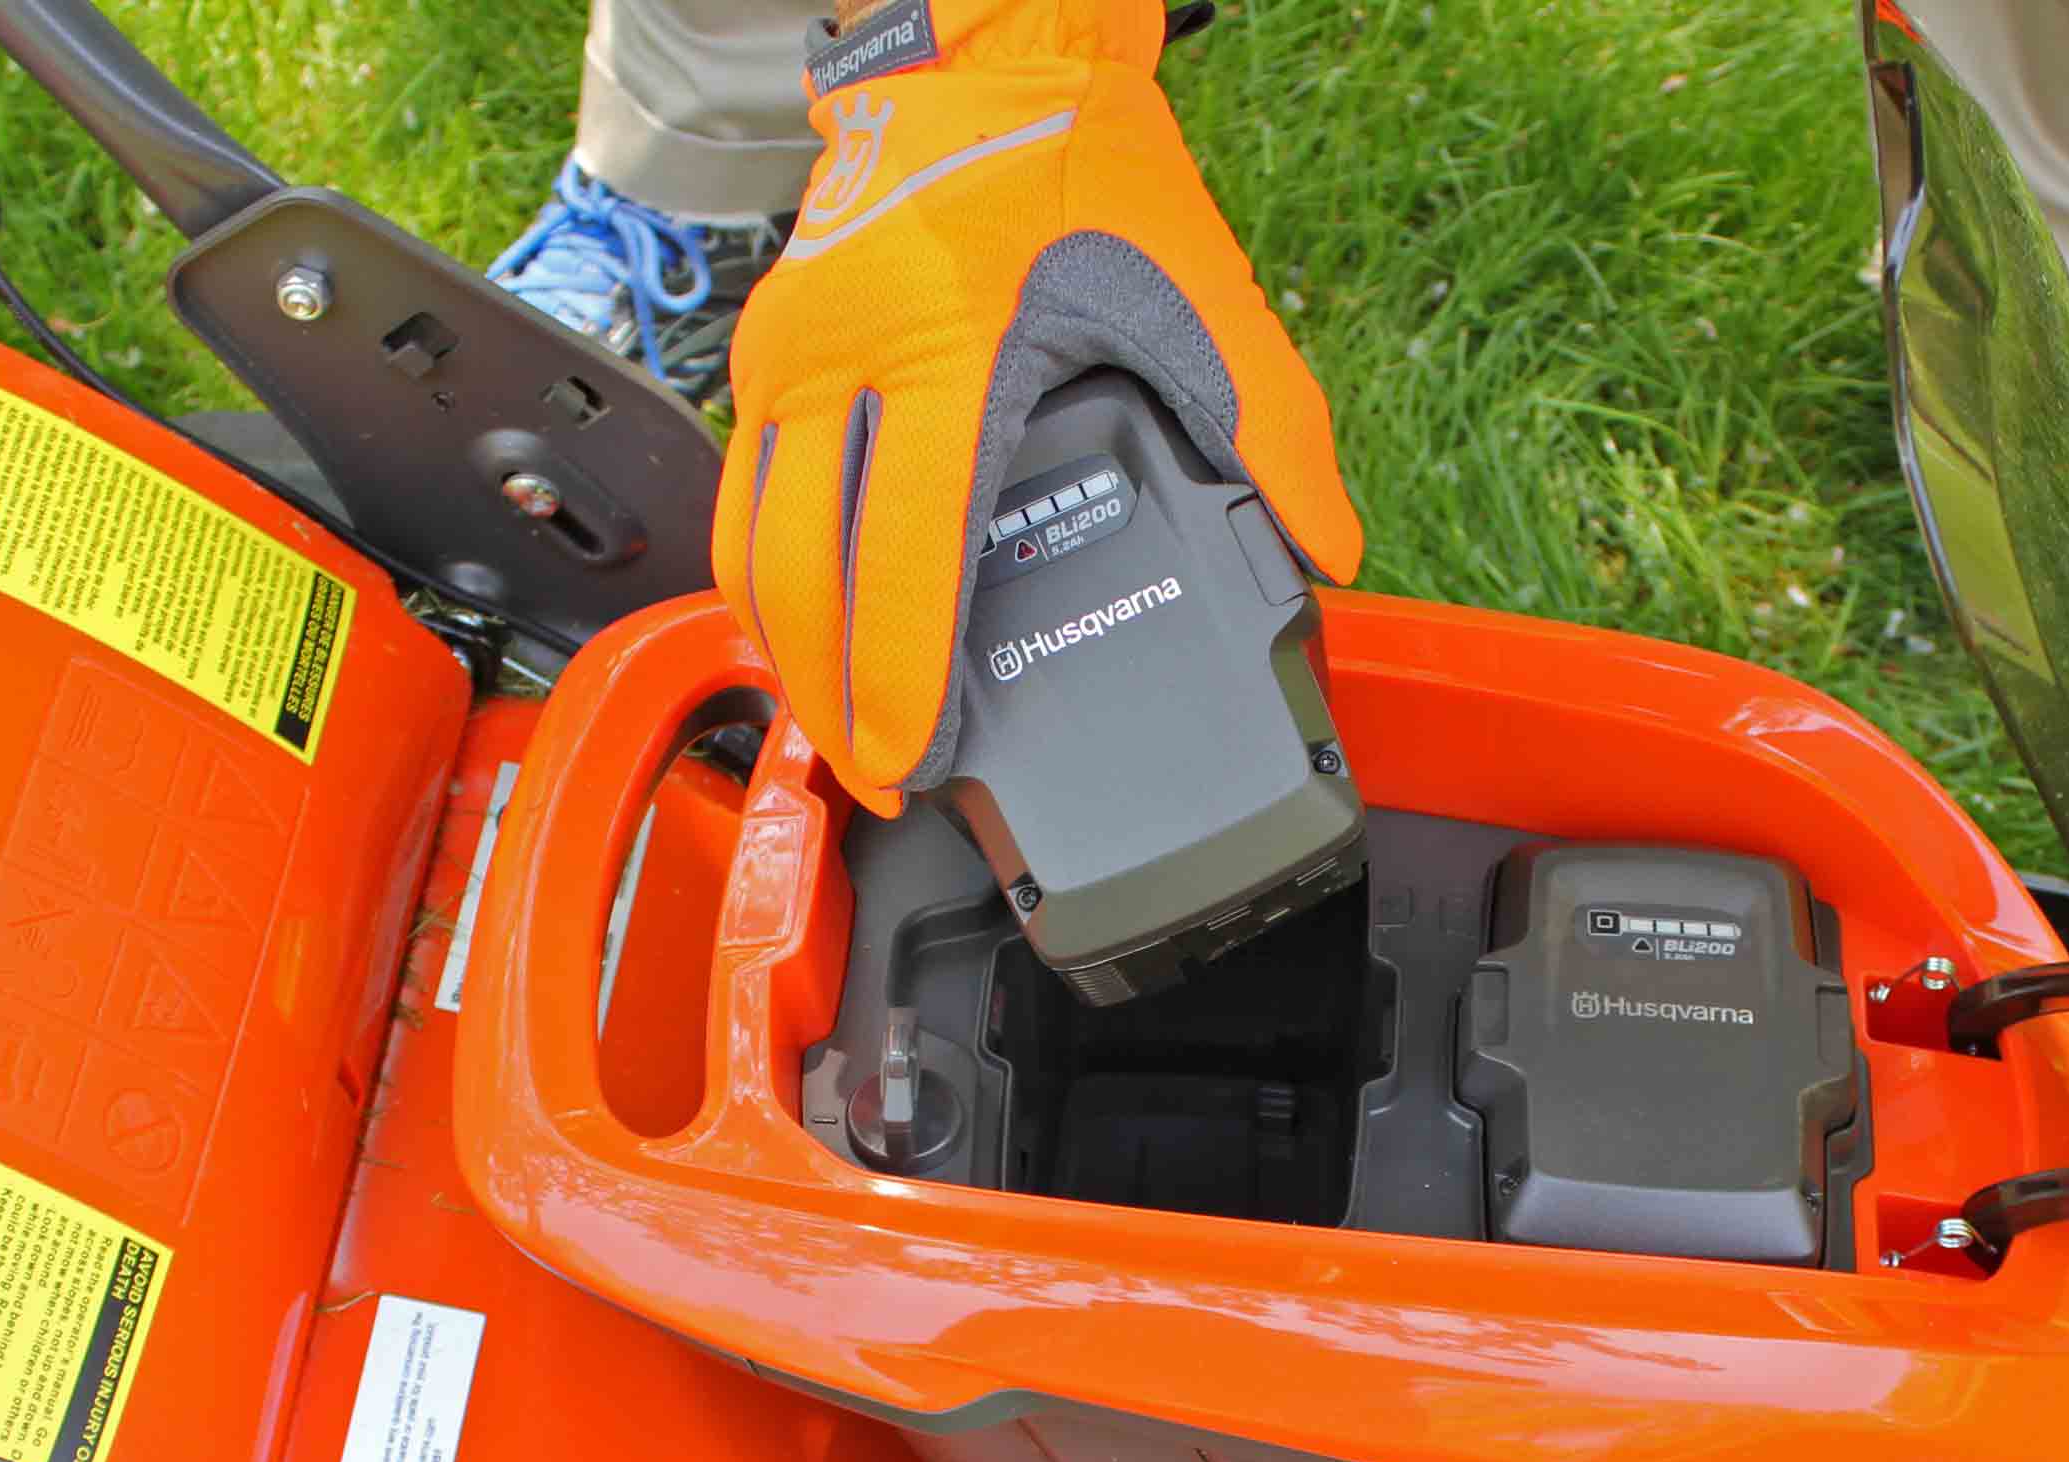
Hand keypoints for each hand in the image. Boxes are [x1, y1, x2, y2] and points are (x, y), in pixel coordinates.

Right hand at [712, 0, 1361, 808]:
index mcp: (950, 353)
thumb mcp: (1198, 288)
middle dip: (838, 703)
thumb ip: (1269, 427)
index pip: (911, 559)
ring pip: (753, 549)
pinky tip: (805, 637)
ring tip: (844, 733)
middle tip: (886, 781)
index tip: (922, 762)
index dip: (909, 680)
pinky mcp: (765, 353)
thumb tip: (1326, 552)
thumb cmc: (1081, 166)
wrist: (985, 57)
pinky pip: (742, 497)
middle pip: (807, 579)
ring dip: (789, 657)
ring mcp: (788, 355)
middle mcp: (844, 359)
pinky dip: (764, 584)